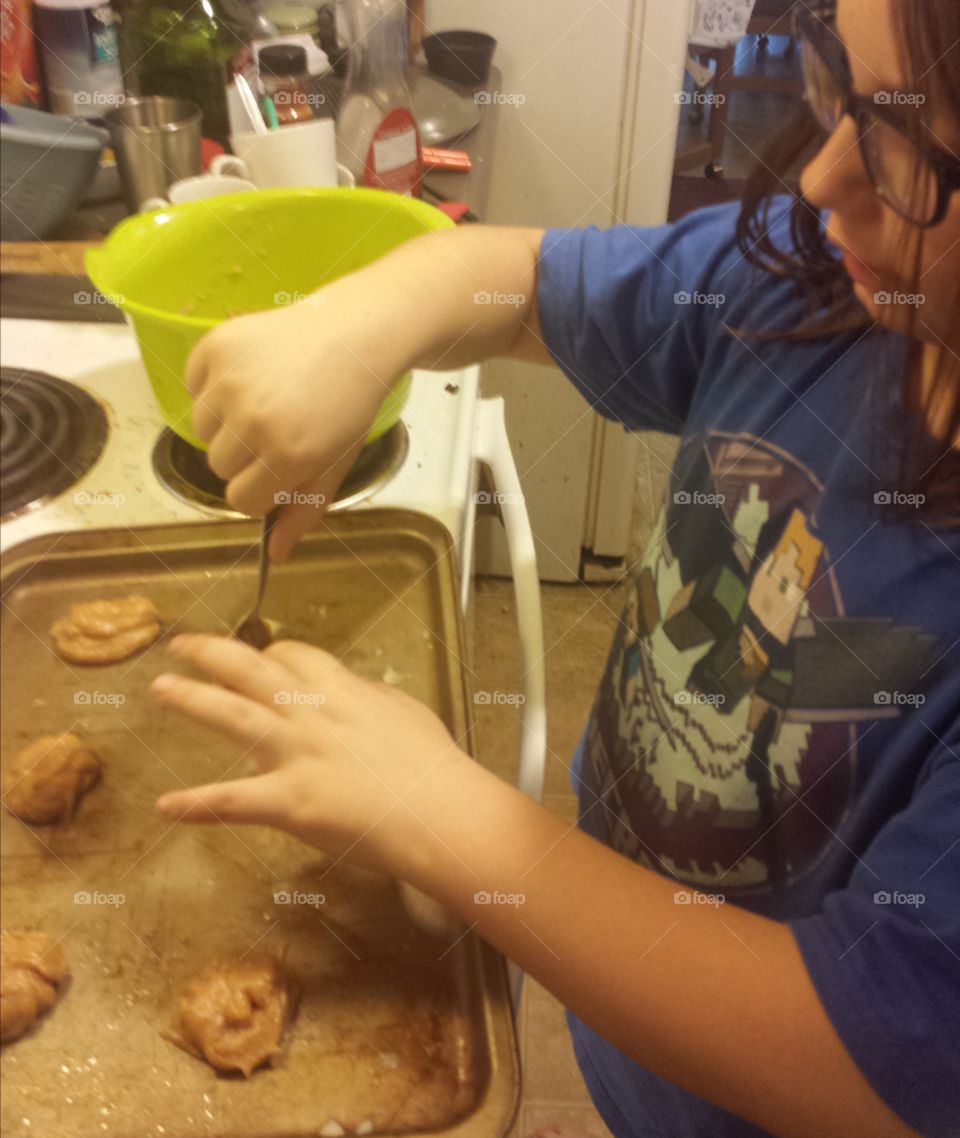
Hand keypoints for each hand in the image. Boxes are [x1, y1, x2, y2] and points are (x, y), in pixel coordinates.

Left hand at [150, 635, 471, 878]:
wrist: (441, 809)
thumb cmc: (434, 764)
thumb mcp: (404, 711)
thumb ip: (369, 698)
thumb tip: (355, 692)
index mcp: (342, 690)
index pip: (294, 657)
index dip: (270, 652)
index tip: (259, 652)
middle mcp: (311, 714)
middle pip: (252, 670)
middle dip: (212, 653)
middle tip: (180, 645)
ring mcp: (297, 754)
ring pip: (234, 716)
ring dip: (192, 700)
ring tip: (160, 687)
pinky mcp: (289, 800)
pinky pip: (234, 800)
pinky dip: (197, 804)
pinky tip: (166, 806)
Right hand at [185, 292, 406, 560]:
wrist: (356, 333)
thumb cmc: (349, 403)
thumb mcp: (336, 462)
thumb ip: (304, 510)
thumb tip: (275, 555)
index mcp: (288, 456)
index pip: (241, 500)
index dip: (261, 488)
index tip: (280, 468)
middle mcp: (253, 421)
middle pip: (219, 466)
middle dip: (245, 456)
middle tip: (278, 427)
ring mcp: (230, 381)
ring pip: (201, 428)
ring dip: (225, 421)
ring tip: (265, 398)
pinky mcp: (215, 347)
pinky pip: (193, 385)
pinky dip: (212, 384)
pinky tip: (251, 372)